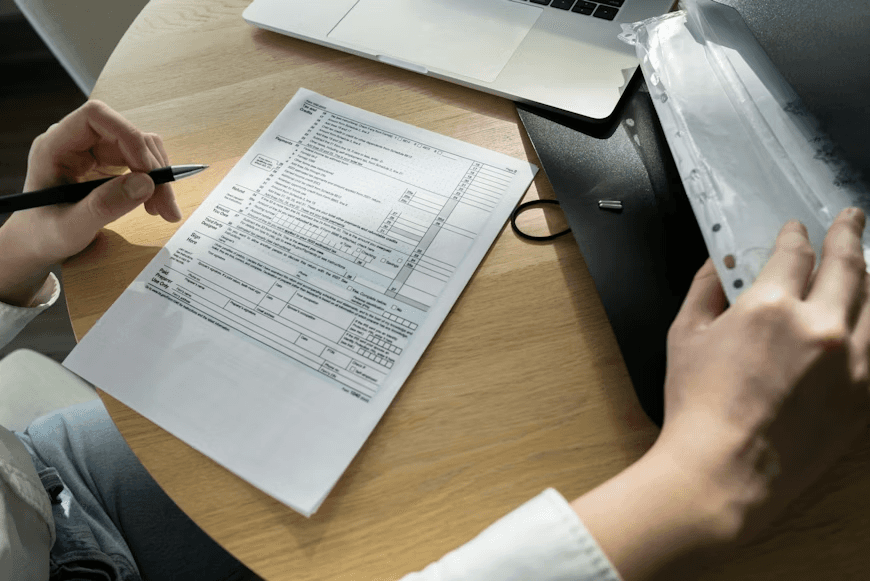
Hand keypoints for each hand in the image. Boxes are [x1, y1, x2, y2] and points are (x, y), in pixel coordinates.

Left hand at [0, 101, 181, 305]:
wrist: (37, 242)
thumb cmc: (44, 234)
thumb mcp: (71, 227)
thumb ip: (104, 205)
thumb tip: (146, 184)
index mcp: (55, 146)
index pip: (96, 116)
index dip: (128, 135)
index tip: (148, 172)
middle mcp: (76, 141)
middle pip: (126, 134)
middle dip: (152, 166)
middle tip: (166, 203)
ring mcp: (93, 151)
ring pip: (139, 147)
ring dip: (157, 175)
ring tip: (162, 209)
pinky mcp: (107, 163)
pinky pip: (139, 161)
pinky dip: (153, 182)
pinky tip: (154, 203)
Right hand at [571, 208, 869, 579]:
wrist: (723, 473)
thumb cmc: (697, 407)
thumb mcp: (684, 337)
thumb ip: (705, 290)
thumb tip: (720, 266)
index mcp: (770, 307)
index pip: (794, 254)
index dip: (795, 237)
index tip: (795, 231)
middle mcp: (819, 327)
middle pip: (848, 266)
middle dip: (849, 236)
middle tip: (852, 220)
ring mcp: (850, 363)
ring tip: (866, 264)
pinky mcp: (864, 396)